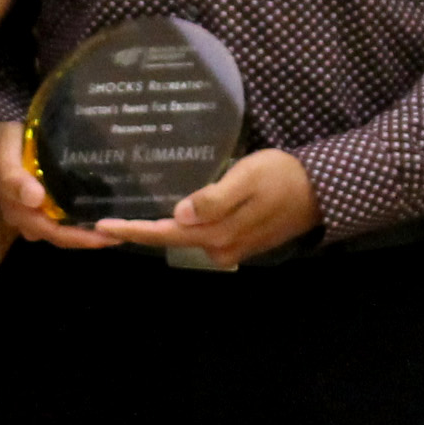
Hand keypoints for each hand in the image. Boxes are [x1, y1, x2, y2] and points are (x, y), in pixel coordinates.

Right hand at [0, 120, 117, 248]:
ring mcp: (41, 215)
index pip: (54, 233)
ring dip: (92, 230)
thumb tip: (35, 200)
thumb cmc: (2, 150)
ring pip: (69, 229)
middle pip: (65, 237)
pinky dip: (87, 216)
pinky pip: (69, 216)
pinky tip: (107, 209)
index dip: (81, 238)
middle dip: (93, 238)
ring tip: (122, 223)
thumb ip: (14, 179)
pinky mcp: (49, 205)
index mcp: (20, 215)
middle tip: (124, 233)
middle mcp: (32, 221)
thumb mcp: (3, 160)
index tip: (108, 235)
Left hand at [97, 148, 318, 268]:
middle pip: (170, 240)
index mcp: (217, 234)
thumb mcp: (247, 179)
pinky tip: (171, 212)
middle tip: (106, 221)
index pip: (164, 235)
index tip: (102, 227)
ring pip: (185, 238)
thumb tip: (179, 215)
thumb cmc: (281, 177)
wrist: (321, 191)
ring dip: (158, 229)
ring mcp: (231, 247)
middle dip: (139, 231)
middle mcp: (220, 247)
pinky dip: (182, 226)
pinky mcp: (239, 240)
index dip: (132, 231)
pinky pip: (202, 235)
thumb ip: (214, 199)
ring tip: (130, 213)